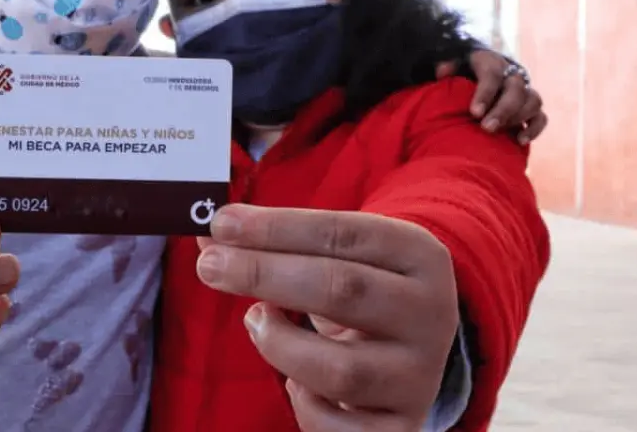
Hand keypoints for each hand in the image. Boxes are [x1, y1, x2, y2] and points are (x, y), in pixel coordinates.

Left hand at [195, 204, 458, 430]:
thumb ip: (275, 244)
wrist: (411, 350)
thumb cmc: (357, 292)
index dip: (276, 228)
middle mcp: (431, 313)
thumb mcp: (332, 256)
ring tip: (255, 322)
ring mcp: (419, 376)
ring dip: (279, 344)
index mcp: (419, 255)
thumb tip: (206, 235)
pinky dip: (304, 405)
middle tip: (209, 266)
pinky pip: (339, 428)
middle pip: (343, 290)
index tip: (220, 225)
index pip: (343, 233)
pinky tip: (295, 381)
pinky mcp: (401, 425)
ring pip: (341, 370)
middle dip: (264, 274)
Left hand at [437, 50, 546, 144]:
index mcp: (492, 62)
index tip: (474, 113)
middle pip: (516, 90)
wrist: (480, 74)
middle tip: (486, 128)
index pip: (493, 75)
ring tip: (500, 133)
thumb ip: (448, 67)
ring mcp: (525, 91)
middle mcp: (512, 74)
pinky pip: (541, 117)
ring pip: (533, 101)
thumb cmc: (462, 73)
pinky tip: (520, 141)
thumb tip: (442, 72)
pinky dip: (534, 129)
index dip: (485, 94)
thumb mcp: (454, 66)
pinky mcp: (532, 107)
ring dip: (518, 118)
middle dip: (502, 110)